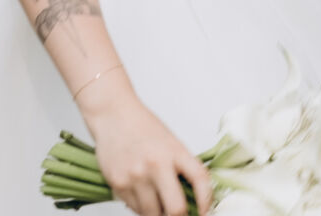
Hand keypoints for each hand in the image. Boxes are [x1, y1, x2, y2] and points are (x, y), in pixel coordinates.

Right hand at [83, 87, 211, 215]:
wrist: (113, 115)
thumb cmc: (143, 127)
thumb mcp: (171, 143)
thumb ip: (182, 168)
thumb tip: (194, 198)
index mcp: (175, 152)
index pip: (200, 180)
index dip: (207, 201)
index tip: (206, 212)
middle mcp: (156, 165)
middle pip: (175, 209)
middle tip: (180, 214)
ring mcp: (136, 176)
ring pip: (153, 214)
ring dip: (158, 214)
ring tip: (159, 204)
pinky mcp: (118, 184)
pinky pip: (135, 209)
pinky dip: (142, 208)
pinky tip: (142, 195)